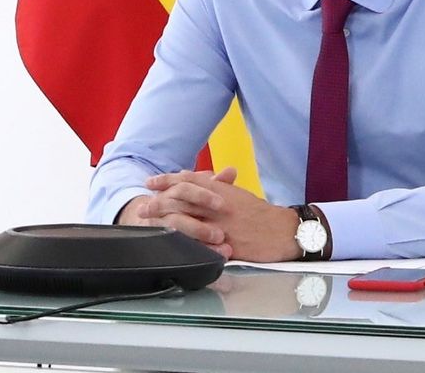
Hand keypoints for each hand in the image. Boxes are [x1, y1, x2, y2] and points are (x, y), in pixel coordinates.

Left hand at [140, 166, 301, 262]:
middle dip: (160, 200)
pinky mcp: (223, 244)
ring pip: (186, 219)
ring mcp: (219, 225)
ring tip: (149, 221)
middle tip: (143, 203)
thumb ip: (217, 188)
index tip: (151, 181)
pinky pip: (199, 242)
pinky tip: (170, 242)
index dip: (168, 180)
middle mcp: (218, 205)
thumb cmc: (261, 214)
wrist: (281, 231)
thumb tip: (197, 180)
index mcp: (222, 191)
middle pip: (182, 199)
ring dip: (165, 219)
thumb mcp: (239, 195)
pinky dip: (182, 241)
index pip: (190, 181)